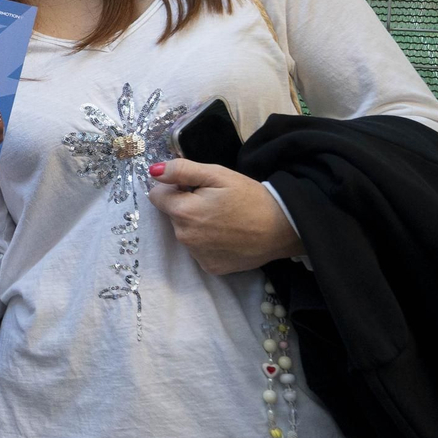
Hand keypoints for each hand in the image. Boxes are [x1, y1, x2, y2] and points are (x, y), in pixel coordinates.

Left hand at [147, 159, 303, 275]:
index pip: (157, 195)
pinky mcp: (210, 267)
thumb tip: (154, 171)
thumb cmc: (251, 197)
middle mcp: (184, 237)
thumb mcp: (217, 174)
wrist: (284, 228)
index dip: (174, 187)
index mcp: (183, 212)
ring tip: (224, 219)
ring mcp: (197, 255)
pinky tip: (227, 235)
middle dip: (186, 205)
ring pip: (184, 232)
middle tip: (215, 202)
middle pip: (172, 214)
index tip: (195, 187)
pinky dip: (207, 241)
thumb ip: (181, 170)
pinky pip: (198, 249)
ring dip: (196, 224)